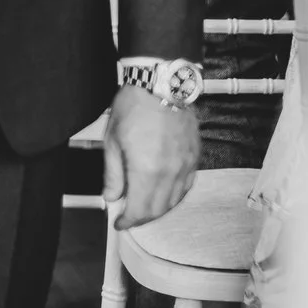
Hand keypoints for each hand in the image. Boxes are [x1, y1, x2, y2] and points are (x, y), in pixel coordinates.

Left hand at [104, 85, 198, 228]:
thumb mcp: (112, 141)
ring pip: (175, 201)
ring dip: (159, 209)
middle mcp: (171, 172)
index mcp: (147, 170)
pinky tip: (164, 194)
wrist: (161, 84)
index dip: (128, 222)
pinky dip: (175, 196)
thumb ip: (113, 175)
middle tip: (129, 217)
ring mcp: (186, 165)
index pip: (140, 210)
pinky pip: (187, 186)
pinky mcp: (195, 157)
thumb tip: (112, 197)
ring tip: (144, 206)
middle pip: (158, 210)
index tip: (119, 223)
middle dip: (142, 218)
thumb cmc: (135, 106)